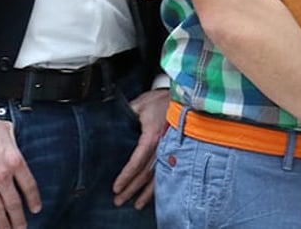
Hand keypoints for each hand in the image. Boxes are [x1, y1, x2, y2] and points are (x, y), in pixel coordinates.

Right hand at [0, 119, 40, 228]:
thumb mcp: (6, 129)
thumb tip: (13, 141)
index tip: (35, 209)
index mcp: (15, 161)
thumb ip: (13, 140)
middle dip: (19, 219)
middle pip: (14, 203)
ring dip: (3, 224)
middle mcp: (2, 176)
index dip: (33, 200)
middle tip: (22, 228)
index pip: (29, 186)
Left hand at [112, 88, 170, 209]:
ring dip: (146, 193)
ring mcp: (170, 150)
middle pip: (145, 174)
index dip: (126, 176)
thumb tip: (113, 122)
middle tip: (119, 200)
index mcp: (152, 136)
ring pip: (158, 176)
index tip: (117, 187)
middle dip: (132, 189)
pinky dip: (160, 184)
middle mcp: (162, 146)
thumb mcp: (140, 104)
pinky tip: (154, 193)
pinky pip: (167, 171)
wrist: (187, 96)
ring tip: (137, 205)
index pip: (136, 162)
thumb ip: (127, 115)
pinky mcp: (176, 150)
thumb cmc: (163, 98)